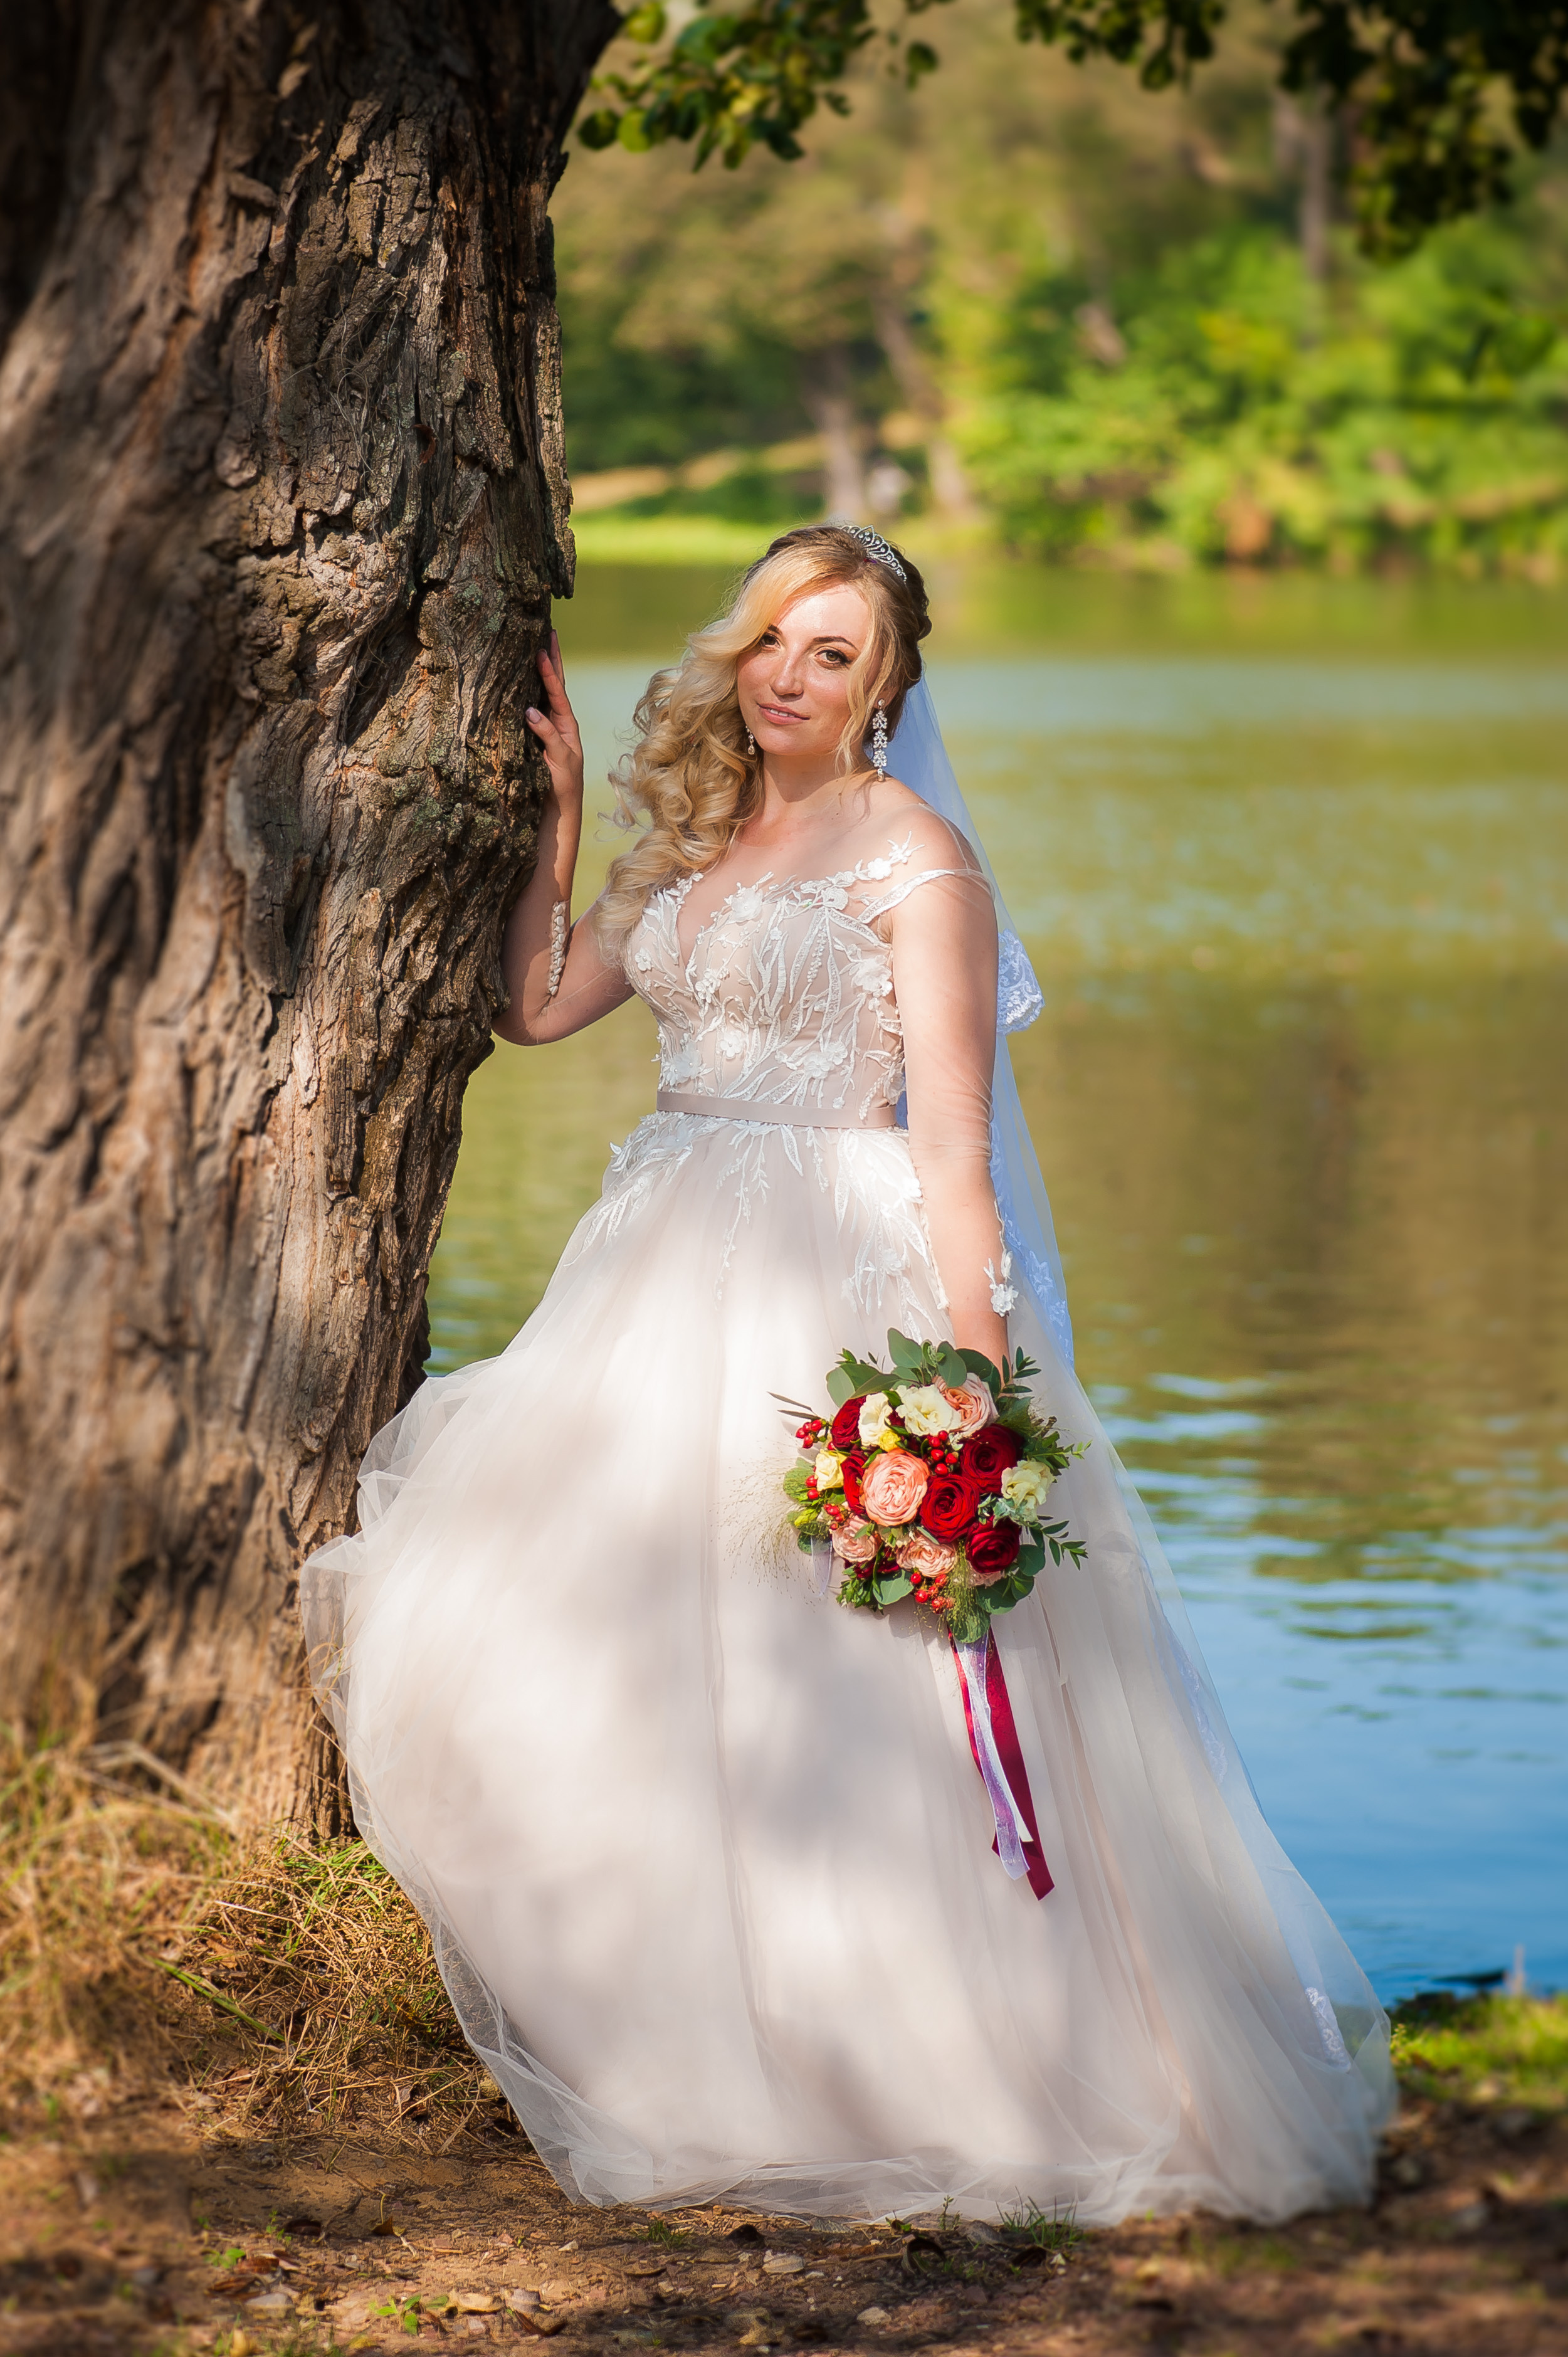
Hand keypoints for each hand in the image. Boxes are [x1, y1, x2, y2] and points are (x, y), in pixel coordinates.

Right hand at [525, 631, 583, 808]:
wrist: (558, 808)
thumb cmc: (562, 784)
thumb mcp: (560, 759)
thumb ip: (547, 734)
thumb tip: (529, 710)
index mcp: (567, 725)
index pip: (558, 691)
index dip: (550, 670)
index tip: (543, 648)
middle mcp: (557, 722)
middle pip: (553, 685)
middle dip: (551, 660)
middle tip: (549, 633)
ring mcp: (546, 728)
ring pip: (541, 695)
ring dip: (539, 672)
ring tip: (536, 647)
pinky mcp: (533, 737)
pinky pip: (529, 710)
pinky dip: (525, 692)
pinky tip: (519, 680)